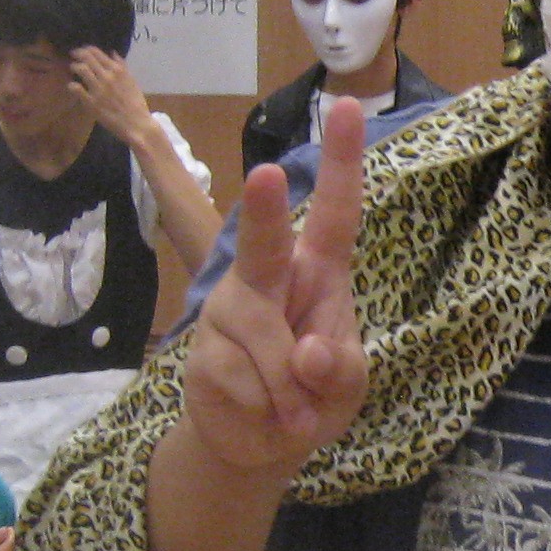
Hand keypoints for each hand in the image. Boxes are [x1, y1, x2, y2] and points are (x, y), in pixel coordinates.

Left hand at [69, 46, 157, 149]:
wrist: (137, 124)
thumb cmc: (136, 104)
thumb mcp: (132, 81)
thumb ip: (122, 67)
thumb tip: (112, 53)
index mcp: (117, 70)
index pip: (97, 52)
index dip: (86, 49)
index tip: (81, 51)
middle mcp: (107, 76)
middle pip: (86, 58)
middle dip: (77, 54)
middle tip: (73, 56)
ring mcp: (98, 89)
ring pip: (80, 69)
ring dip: (74, 67)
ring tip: (73, 69)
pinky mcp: (91, 102)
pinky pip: (76, 88)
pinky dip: (72, 85)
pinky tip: (73, 87)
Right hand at [183, 94, 368, 475]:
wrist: (260, 444)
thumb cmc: (314, 393)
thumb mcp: (348, 386)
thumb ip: (340, 368)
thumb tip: (307, 355)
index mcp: (318, 270)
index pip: (335, 212)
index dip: (342, 162)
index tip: (349, 106)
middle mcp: (268, 276)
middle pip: (265, 241)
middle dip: (264, 210)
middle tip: (267, 174)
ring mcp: (229, 309)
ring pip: (264, 340)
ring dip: (290, 390)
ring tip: (296, 413)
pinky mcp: (201, 349)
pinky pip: (241, 379)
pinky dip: (266, 408)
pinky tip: (264, 412)